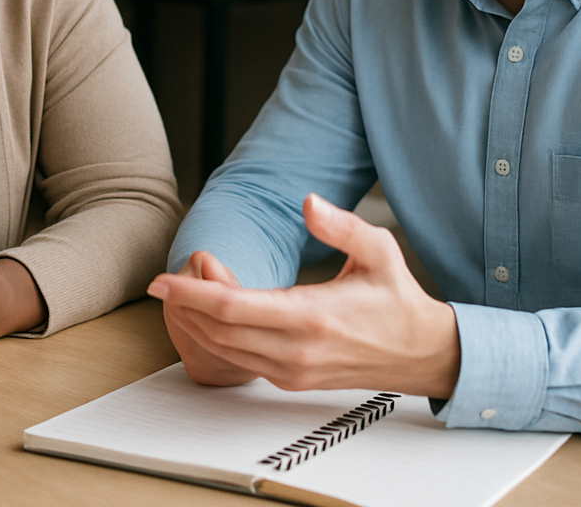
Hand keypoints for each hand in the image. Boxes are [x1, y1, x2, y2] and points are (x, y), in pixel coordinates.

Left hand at [148, 194, 459, 397]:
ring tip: (174, 297)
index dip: (191, 292)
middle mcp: (295, 350)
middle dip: (182, 307)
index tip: (162, 278)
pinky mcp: (291, 378)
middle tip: (158, 282)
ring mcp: (291, 369)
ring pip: (224, 351)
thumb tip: (307, 202)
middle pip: (218, 332)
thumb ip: (341, 225)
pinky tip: (203, 318)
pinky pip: (239, 361)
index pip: (232, 307)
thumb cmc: (397, 298)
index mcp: (311, 316)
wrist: (421, 352)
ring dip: (192, 325)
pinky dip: (213, 341)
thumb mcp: (379, 250)